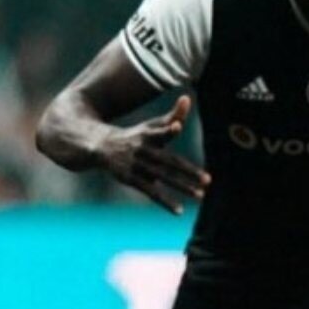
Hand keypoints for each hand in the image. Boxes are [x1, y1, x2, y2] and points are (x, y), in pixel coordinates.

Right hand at [96, 95, 210, 214]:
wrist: (100, 146)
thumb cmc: (135, 135)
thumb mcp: (151, 125)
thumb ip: (173, 115)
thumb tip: (188, 97)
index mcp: (147, 134)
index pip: (159, 131)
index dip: (168, 129)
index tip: (177, 125)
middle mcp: (142, 149)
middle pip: (167, 160)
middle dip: (187, 170)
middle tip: (208, 179)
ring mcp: (136, 166)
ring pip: (162, 177)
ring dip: (181, 186)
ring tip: (200, 195)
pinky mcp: (131, 179)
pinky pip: (151, 192)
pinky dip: (165, 202)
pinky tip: (179, 211)